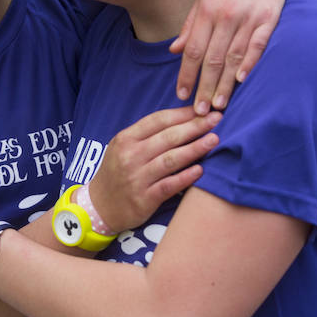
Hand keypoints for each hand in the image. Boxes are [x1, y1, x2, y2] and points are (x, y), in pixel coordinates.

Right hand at [87, 106, 219, 232]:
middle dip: (195, 126)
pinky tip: (201, 170)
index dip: (182, 114)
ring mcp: (137, 178)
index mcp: (126, 139)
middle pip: (168, 137)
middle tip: (217, 119)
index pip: (158, 120)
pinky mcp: (144, 199)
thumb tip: (181, 119)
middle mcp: (130, 156)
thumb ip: (146, 135)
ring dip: (195, 148)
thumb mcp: (123, 147)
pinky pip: (169, 185)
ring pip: (171, 159)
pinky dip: (186, 177)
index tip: (203, 109)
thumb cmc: (117, 172)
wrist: (99, 206)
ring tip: (214, 140)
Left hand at [170, 0, 284, 112]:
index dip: (186, 74)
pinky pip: (258, 45)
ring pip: (234, 57)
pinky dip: (250, 63)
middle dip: (205, 87)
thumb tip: (174, 50)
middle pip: (212, 59)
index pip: (193, 50)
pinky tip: (242, 80)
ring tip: (219, 105)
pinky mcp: (269, 18)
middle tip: (200, 111)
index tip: (181, 94)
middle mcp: (226, 16)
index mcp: (207, 10)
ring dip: (226, 83)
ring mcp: (248, 17)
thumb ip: (190, 25)